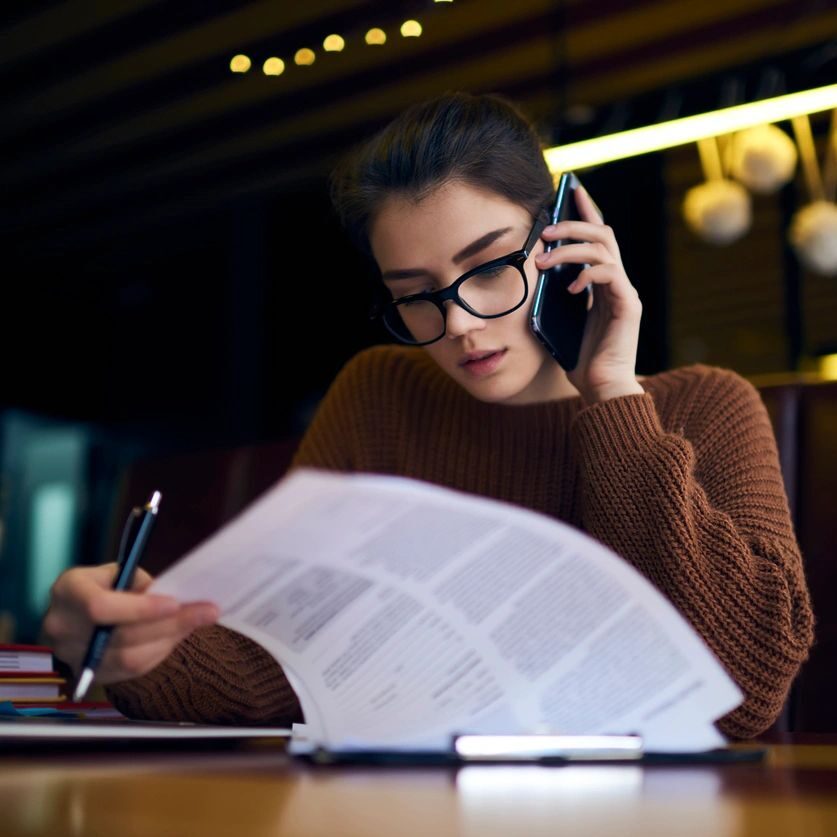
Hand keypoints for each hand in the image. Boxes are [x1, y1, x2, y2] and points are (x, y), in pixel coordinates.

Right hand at [43, 563, 218, 684]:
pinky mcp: (90, 675)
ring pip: (130, 658)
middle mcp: (62, 627)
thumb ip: (142, 585)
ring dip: (171, 639)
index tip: (175, 603)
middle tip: (208, 611)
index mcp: (68, 591)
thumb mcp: (119, 572)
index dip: (140, 609)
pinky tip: (179, 635)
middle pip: (122, 637)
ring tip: (199, 621)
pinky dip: (161, 651)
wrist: (78, 610)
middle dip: (171, 624)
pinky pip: (132, 670)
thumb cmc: (105, 583)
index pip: (100, 607)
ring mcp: (73, 656)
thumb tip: (180, 598)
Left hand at [535, 185, 643, 403]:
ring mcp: (625, 293)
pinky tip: (569, 289)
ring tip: (543, 262)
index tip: (571, 190)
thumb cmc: (580, 360)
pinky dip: (587, 275)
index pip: (598, 238)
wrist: (601, 390)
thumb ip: (554, 295)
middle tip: (545, 229)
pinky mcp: (629, 306)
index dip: (587, 211)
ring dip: (571, 249)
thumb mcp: (560, 321)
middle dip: (574, 224)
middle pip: (603, 234)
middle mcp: (618, 283)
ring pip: (605, 249)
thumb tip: (536, 270)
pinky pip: (610, 275)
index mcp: (604, 284)